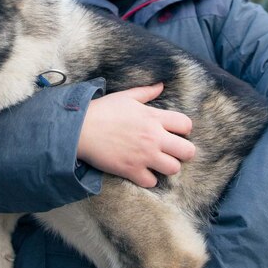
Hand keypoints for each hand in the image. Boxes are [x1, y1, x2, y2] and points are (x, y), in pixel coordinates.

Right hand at [77, 83, 195, 187]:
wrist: (80, 129)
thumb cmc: (103, 110)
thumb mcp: (126, 96)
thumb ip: (147, 92)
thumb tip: (161, 85)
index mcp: (153, 117)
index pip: (186, 125)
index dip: (184, 130)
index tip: (176, 132)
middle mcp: (153, 137)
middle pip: (187, 151)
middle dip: (183, 152)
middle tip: (172, 151)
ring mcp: (143, 156)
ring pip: (173, 169)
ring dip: (168, 167)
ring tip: (158, 163)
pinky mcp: (131, 170)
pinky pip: (152, 182)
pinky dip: (149, 179)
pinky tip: (143, 172)